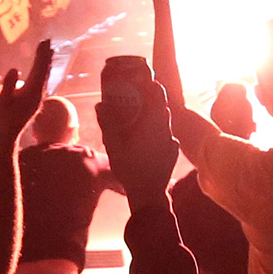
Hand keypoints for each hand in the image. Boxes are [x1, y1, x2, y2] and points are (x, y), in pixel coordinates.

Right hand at [0, 35, 53, 146]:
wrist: (5, 136)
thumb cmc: (2, 119)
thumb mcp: (2, 101)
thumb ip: (9, 85)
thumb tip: (14, 69)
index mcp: (32, 93)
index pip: (39, 70)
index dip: (41, 56)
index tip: (44, 43)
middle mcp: (37, 95)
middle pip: (44, 71)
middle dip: (45, 56)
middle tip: (48, 41)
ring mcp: (36, 98)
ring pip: (43, 77)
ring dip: (44, 63)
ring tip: (47, 51)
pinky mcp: (33, 101)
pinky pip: (39, 82)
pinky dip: (40, 72)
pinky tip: (40, 69)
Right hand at [93, 71, 177, 194]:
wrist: (149, 194)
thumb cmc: (130, 169)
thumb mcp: (114, 146)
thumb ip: (107, 123)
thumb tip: (100, 104)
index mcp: (153, 124)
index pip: (157, 95)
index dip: (151, 84)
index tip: (143, 79)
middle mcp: (166, 129)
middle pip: (161, 105)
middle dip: (150, 97)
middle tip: (138, 94)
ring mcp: (171, 140)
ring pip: (164, 120)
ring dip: (153, 114)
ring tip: (140, 114)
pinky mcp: (172, 151)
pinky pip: (165, 134)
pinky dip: (156, 130)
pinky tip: (145, 137)